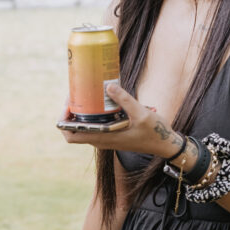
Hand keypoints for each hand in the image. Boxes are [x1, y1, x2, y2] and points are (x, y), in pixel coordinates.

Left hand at [58, 84, 184, 158]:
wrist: (165, 144)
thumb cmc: (154, 132)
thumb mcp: (142, 114)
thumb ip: (125, 100)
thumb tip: (109, 86)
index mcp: (103, 138)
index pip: (71, 136)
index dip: (63, 121)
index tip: (68, 104)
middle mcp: (101, 140)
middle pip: (73, 130)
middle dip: (70, 113)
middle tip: (76, 94)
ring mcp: (105, 138)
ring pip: (83, 128)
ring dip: (80, 113)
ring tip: (84, 94)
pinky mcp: (111, 134)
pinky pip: (94, 125)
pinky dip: (91, 114)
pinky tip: (98, 100)